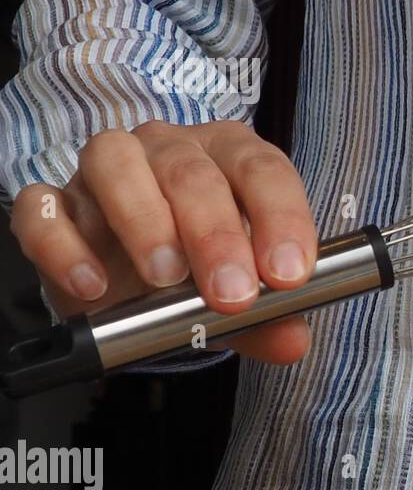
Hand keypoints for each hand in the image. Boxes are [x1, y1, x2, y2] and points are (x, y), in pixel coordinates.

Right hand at [9, 120, 317, 363]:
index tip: (287, 273)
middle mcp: (169, 150)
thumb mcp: (245, 293)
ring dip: (143, 220)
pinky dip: (64, 246)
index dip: (281, 218)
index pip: (263, 170)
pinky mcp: (54, 205)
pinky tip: (92, 285)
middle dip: (216, 235)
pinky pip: (44, 210)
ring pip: (117, 165)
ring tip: (164, 276)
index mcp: (230, 156)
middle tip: (231, 293)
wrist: (138, 279)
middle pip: (192, 172)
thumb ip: (272, 315)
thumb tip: (291, 340)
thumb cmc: (203, 267)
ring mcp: (105, 170)